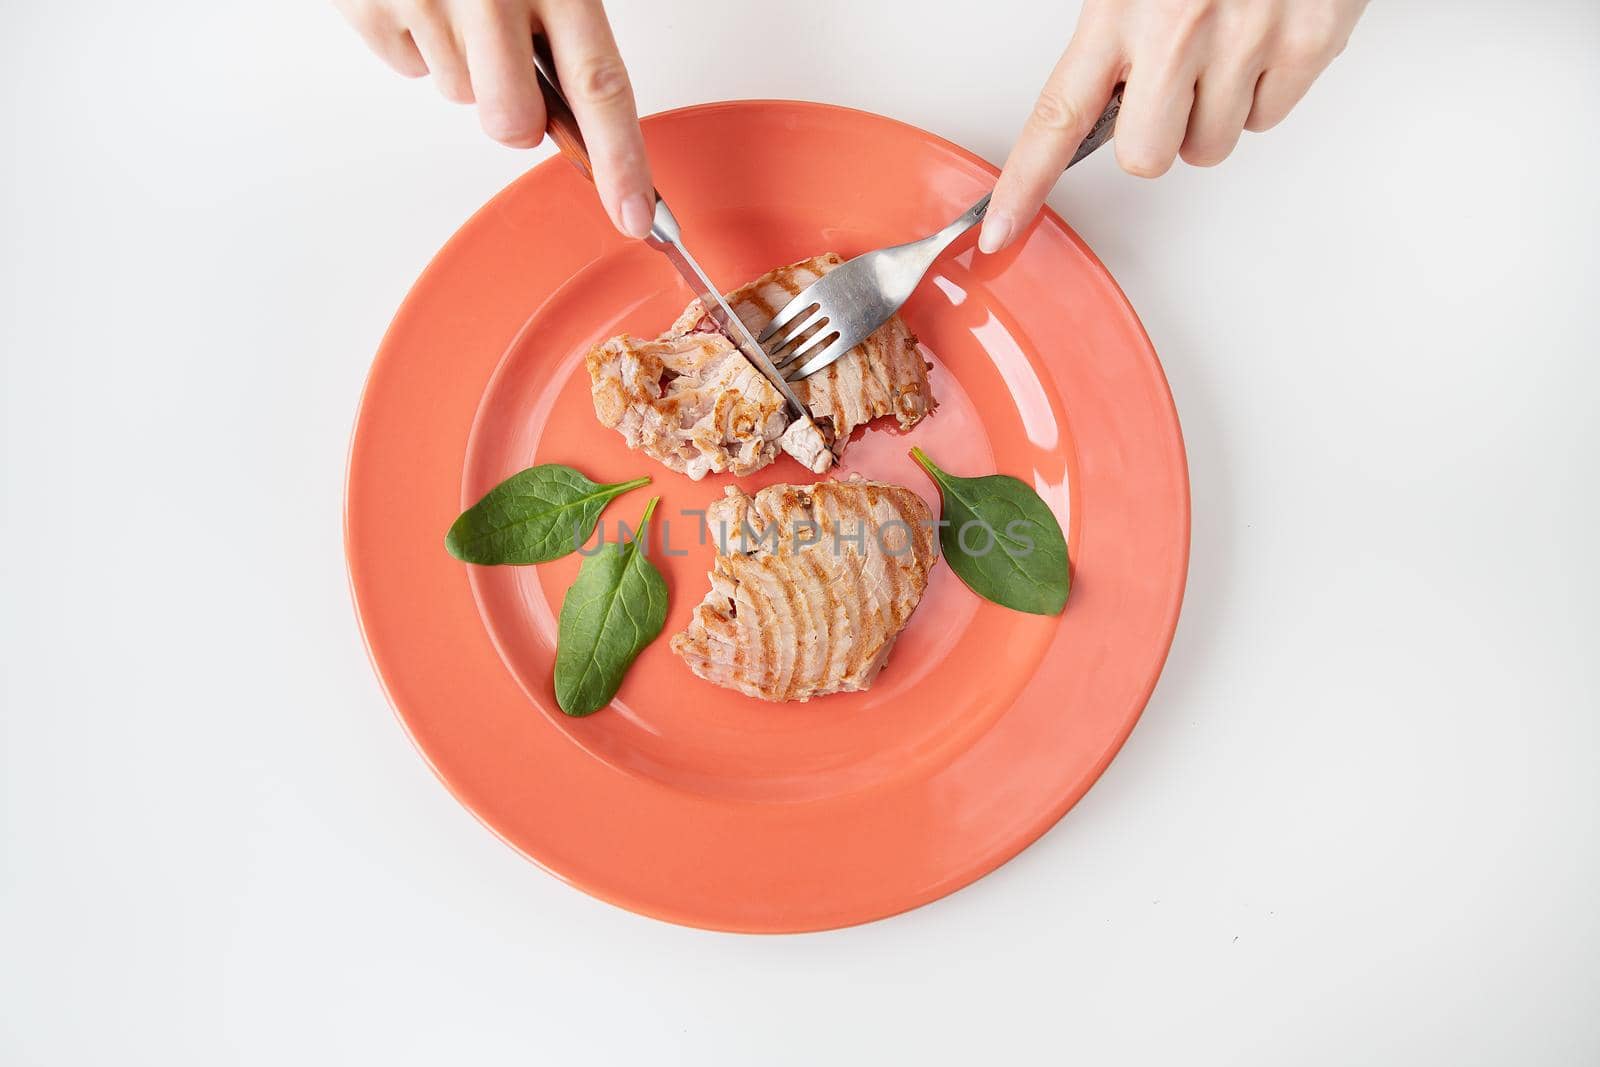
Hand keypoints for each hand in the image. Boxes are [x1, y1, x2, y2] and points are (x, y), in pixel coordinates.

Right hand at [334, 0, 653, 238]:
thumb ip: (565, 29)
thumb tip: (576, 117)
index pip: (600, 86)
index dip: (621, 161)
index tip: (635, 218)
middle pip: (513, 122)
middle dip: (515, 116)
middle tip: (506, 60)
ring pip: (458, 94)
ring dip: (462, 61)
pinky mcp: (366, 3)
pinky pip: (404, 64)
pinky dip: (412, 38)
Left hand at [981, 0, 1367, 252]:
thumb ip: (1111, 33)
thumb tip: (1101, 94)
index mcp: (1119, 9)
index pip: (1056, 118)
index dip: (1024, 182)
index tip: (1000, 229)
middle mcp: (1178, 29)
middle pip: (1145, 157)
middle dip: (1158, 136)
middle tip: (1174, 84)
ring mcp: (1246, 39)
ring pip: (1210, 146)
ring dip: (1213, 112)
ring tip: (1226, 44)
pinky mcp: (1307, 43)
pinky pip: (1268, 118)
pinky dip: (1265, 90)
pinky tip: (1264, 36)